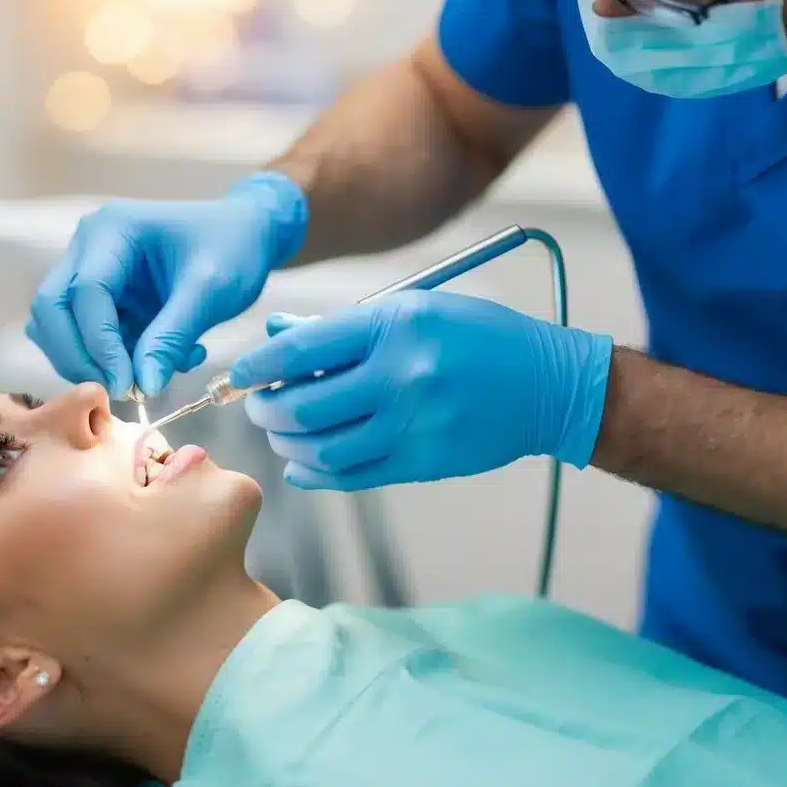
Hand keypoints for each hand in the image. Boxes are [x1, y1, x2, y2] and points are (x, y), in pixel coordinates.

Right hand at [27, 172, 306, 397]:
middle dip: (80, 357)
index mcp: (112, 230)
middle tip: (121, 391)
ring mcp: (88, 271)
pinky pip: (84, 337)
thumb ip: (172, 337)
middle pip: (53, 310)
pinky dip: (110, 360)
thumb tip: (144, 387)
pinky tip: (158, 361)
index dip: (99, 344)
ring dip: (90, 362)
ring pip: (57, 327)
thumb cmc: (233, 249)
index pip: (85, 293)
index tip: (125, 385)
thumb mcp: (210, 291)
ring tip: (145, 378)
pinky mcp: (100, 298)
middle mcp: (88, 247)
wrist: (246, 235)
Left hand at [228, 291, 612, 490]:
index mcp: (395, 328)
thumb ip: (340, 327)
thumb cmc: (476, 337)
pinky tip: (302, 463)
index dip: (258, 364)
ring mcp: (412, 426)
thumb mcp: (412, 310)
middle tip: (261, 404)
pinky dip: (315, 472)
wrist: (546, 385)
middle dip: (266, 408)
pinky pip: (350, 476)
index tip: (241, 372)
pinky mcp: (422, 463)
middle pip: (302, 406)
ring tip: (282, 432)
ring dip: (287, 444)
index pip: (301, 350)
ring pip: (320, 448)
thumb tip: (277, 334)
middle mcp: (400, 378)